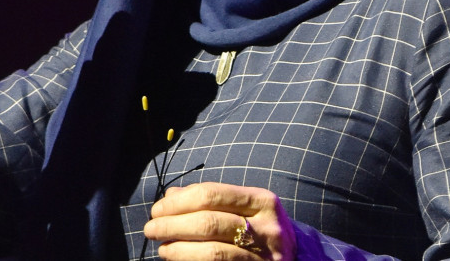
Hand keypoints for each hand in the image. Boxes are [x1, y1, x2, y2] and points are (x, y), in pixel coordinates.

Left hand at [143, 182, 296, 259]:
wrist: (297, 260)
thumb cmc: (261, 231)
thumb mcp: (245, 209)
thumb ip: (211, 201)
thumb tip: (171, 196)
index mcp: (263, 202)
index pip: (212, 195)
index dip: (179, 202)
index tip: (157, 209)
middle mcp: (268, 229)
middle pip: (209, 223)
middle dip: (173, 225)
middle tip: (151, 228)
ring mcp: (265, 258)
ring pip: (213, 253)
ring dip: (179, 250)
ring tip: (161, 248)